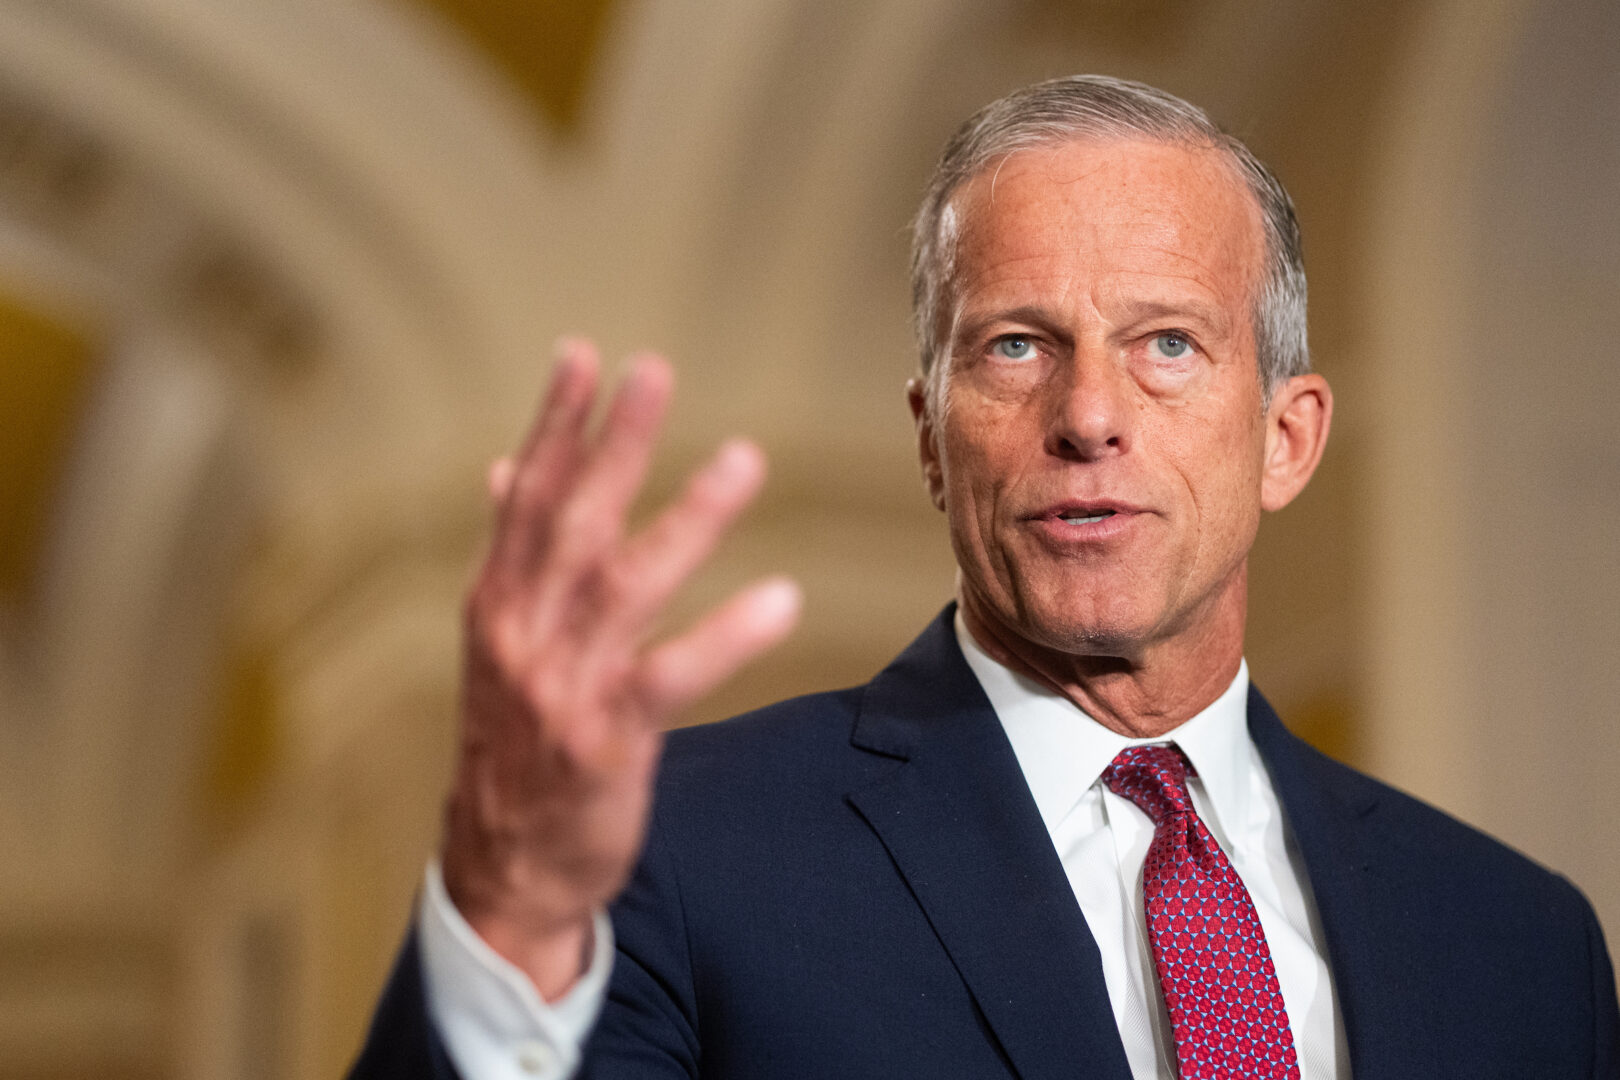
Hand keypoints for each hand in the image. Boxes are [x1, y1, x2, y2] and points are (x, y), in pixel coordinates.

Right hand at [440, 339, 800, 998]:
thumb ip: (512, 555)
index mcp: (497, 603)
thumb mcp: (500, 644)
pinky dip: (723, 637)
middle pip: (572, 524)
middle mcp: (521, 635)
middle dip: (612, 444)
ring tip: (743, 459)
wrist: (502, 867)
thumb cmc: (516, 741)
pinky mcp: (606, 743)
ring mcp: (561, 688)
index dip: (553, 424)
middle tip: (653, 370)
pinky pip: (670, 679)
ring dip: (685, 520)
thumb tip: (503, 469)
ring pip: (624, 588)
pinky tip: (779, 597)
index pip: (527, 498)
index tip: (582, 354)